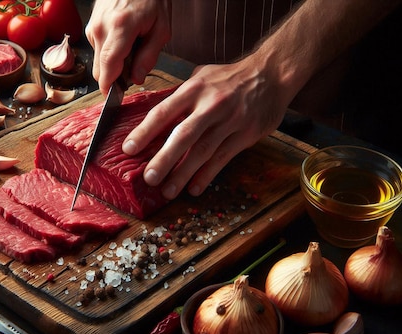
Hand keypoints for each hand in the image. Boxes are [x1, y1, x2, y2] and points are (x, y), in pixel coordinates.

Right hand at [84, 0, 170, 95]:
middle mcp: (101, 28)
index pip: (108, 66)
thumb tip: (137, 79)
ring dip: (113, 63)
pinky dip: (109, 52)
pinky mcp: (90, 25)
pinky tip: (123, 41)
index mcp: (120, 28)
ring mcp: (93, 26)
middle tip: (135, 69)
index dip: (109, 87)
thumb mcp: (161, 29)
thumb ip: (149, 57)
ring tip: (131, 48)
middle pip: (100, 69)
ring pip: (98, 60)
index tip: (112, 99)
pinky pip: (97, 49)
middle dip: (115, 77)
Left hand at [122, 60, 287, 199]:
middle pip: (183, 135)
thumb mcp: (202, 76)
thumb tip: (152, 114)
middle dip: (164, 158)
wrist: (272, 74)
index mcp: (194, 89)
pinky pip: (223, 158)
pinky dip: (207, 175)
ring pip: (203, 151)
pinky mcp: (245, 134)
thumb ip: (179, 96)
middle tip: (148, 178)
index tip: (128, 148)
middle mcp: (211, 105)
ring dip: (184, 173)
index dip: (144, 131)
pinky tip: (194, 188)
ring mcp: (230, 121)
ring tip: (168, 190)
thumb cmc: (230, 77)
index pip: (164, 112)